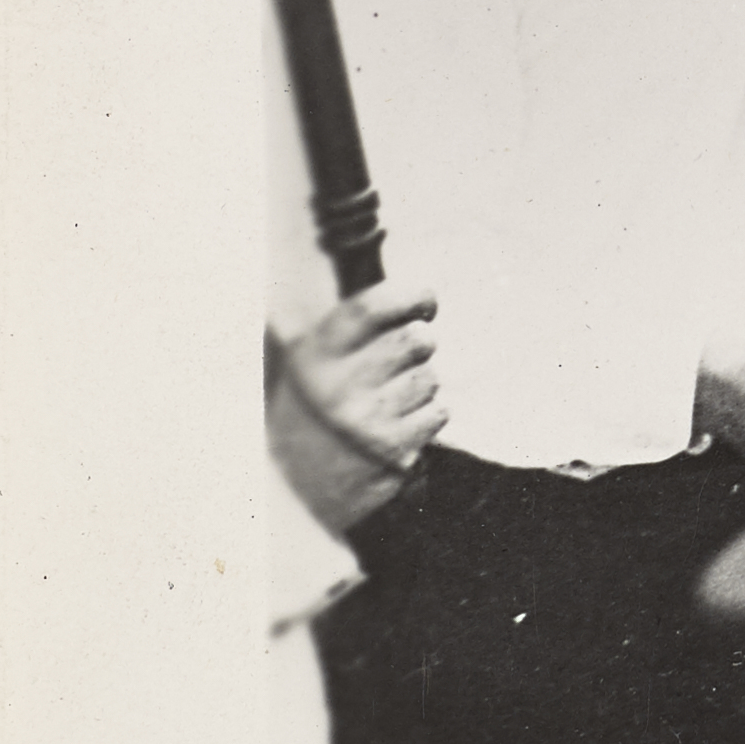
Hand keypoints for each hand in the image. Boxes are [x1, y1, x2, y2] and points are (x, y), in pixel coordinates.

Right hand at [268, 285, 443, 531]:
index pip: (375, 305)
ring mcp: (364, 418)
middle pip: (417, 340)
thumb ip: (345, 322)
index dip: (413, 295)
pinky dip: (428, 416)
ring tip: (392, 400)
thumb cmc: (319, 408)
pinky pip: (439, 412)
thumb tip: (350, 255)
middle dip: (420, 347)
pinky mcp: (391, 448)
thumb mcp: (313, 362)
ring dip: (422, 386)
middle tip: (401, 362)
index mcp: (315, 354)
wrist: (305, 488)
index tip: (426, 302)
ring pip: (431, 377)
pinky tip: (400, 426)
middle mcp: (336, 385)